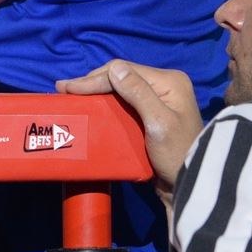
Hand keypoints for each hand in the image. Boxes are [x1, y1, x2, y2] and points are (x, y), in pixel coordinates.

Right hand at [56, 59, 203, 194]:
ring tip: (72, 95)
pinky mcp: (151, 114)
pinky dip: (105, 101)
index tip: (68, 88)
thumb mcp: (159, 123)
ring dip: (96, 91)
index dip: (95, 78)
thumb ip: (139, 93)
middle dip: (92, 82)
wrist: (188, 184)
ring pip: (120, 88)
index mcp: (170, 81)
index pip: (125, 70)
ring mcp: (158, 100)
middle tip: (63, 88)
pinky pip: (123, 101)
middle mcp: (165, 86)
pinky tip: (90, 104)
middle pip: (122, 76)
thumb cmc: (177, 153)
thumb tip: (114, 67)